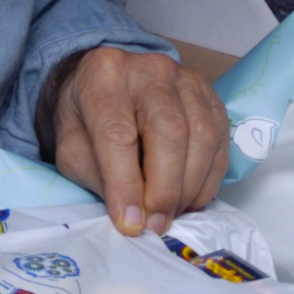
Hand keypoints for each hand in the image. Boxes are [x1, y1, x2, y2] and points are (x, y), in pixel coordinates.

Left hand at [45, 47, 229, 236]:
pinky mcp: (210, 94)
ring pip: (201, 136)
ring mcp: (186, 79)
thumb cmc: (87, 119)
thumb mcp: (73, 149)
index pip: (117, 134)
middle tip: (156, 224)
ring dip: (190, 187)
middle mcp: (150, 69)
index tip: (131, 224)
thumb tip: (133, 216)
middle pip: (168, 131)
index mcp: (104, 77)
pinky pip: (219, 140)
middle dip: (165, 189)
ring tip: (171, 213)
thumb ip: (99, 178)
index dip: (126, 184)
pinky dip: (208, 178)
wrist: (107, 84)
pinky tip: (190, 198)